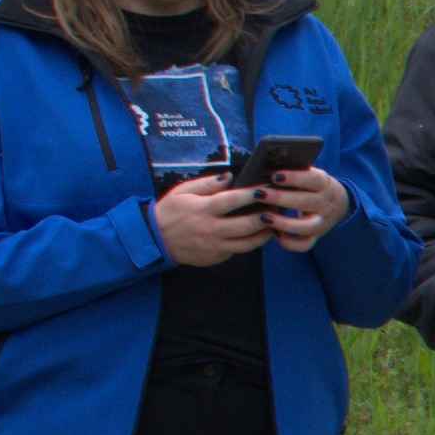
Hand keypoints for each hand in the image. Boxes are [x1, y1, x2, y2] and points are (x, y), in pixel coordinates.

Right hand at [153, 175, 269, 266]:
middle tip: (278, 208)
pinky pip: (238, 250)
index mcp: (203, 209)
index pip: (233, 201)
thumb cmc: (170, 211)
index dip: (252, 195)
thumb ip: (207, 184)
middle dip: (266, 216)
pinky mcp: (216, 257)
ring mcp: (215, 246)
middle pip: (246, 225)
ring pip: (247, 243)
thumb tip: (230, 177)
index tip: (266, 189)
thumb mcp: (183, 191)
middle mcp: (211, 229)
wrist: (156, 240)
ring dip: (264, 234)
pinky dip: (250, 243)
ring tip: (274, 223)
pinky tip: (258, 234)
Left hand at [258, 161, 349, 248]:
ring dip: (283, 223)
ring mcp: (322, 223)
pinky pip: (304, 245)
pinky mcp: (317, 237)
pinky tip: (275, 234)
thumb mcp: (311, 175)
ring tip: (264, 217)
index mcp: (325, 185)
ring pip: (305, 227)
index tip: (275, 176)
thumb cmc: (313, 186)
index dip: (294, 178)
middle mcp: (326, 205)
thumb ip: (295, 172)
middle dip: (280, 198)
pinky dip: (289, 242)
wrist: (338, 203)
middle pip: (306, 203)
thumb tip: (267, 167)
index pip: (313, 179)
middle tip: (259, 194)